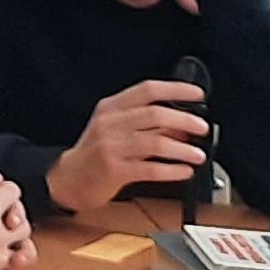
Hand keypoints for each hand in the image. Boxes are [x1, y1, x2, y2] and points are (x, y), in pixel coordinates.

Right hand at [43, 80, 210, 213]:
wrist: (67, 179)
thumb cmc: (94, 153)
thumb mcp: (114, 129)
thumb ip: (144, 123)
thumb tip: (182, 124)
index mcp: (111, 107)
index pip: (147, 90)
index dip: (176, 90)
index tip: (197, 95)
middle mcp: (109, 123)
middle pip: (154, 114)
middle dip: (185, 120)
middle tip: (202, 127)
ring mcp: (110, 147)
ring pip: (156, 142)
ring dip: (183, 149)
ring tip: (197, 154)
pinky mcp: (113, 171)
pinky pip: (150, 169)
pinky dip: (172, 170)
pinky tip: (183, 171)